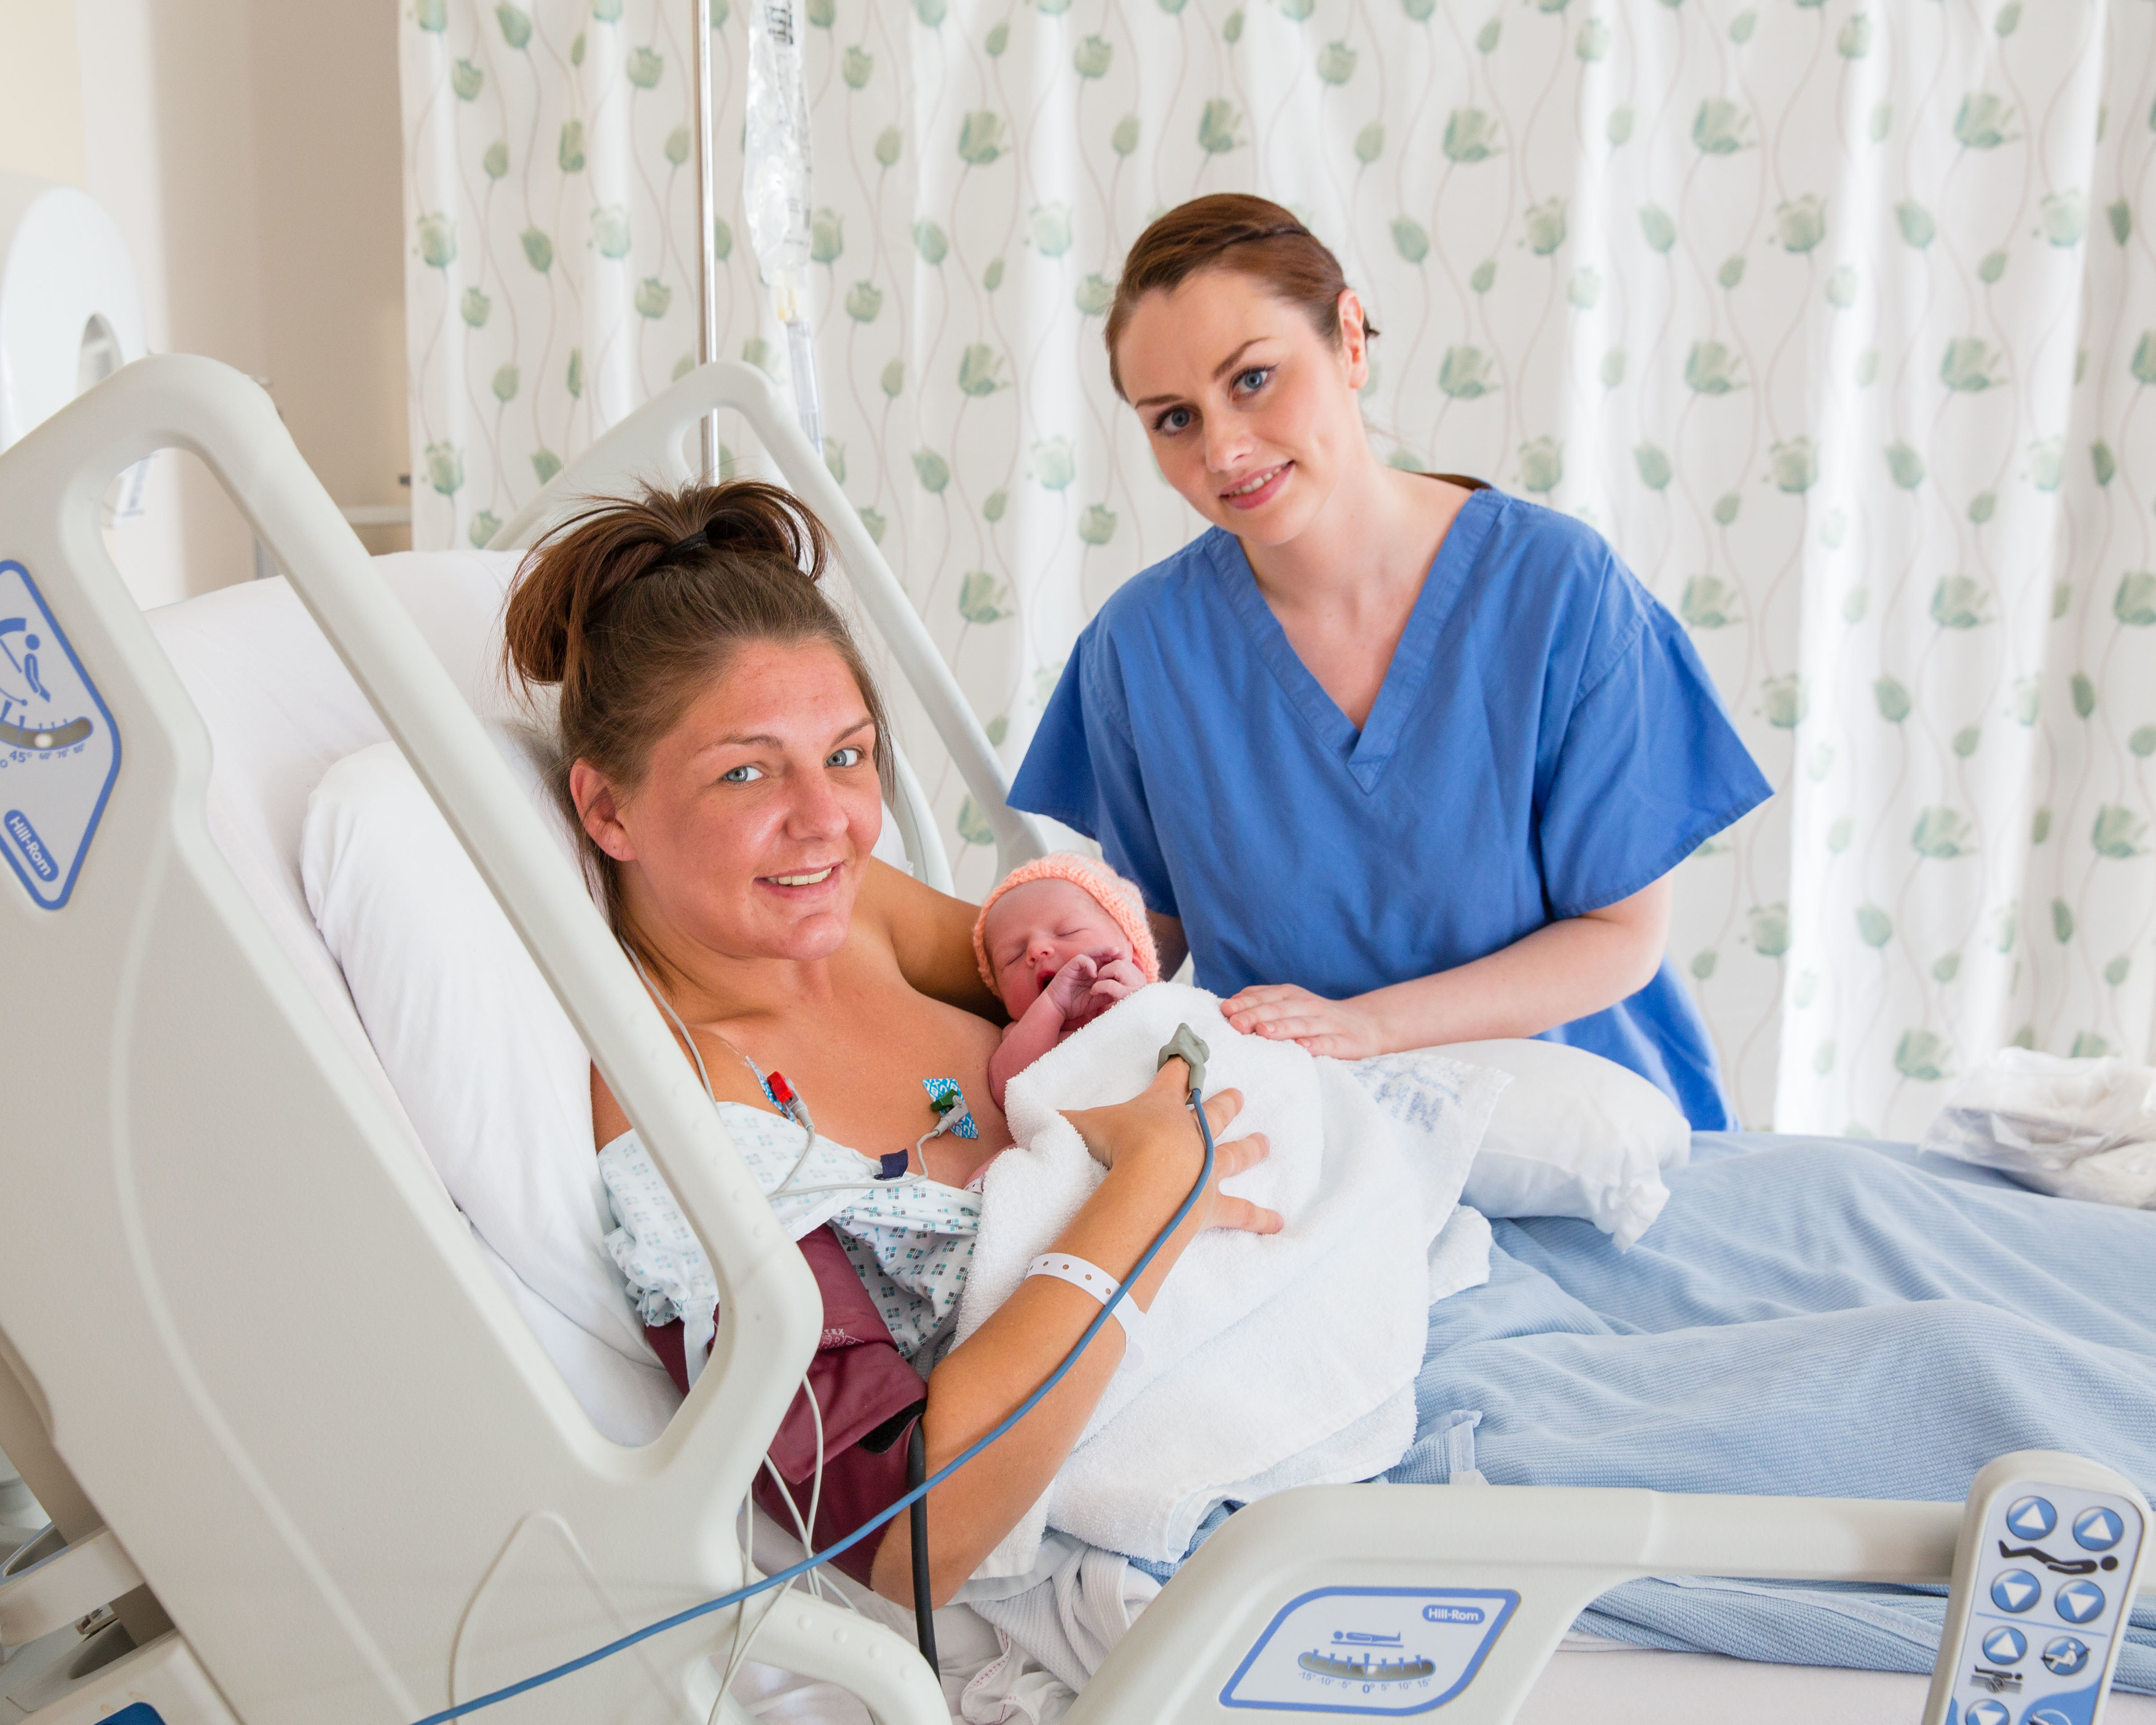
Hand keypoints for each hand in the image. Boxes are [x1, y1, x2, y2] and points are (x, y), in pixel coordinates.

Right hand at [1063, 1063, 1280, 1235]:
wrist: (1151, 1177)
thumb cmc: (1116, 1145)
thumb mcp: (1077, 1126)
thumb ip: (1054, 1120)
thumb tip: (1021, 1113)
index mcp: (1160, 1108)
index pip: (1171, 1080)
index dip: (1177, 1066)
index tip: (1186, 1053)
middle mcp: (1191, 1133)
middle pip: (1212, 1112)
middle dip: (1224, 1102)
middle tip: (1239, 1094)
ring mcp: (1207, 1167)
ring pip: (1234, 1153)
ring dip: (1250, 1147)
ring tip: (1266, 1142)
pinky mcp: (1214, 1201)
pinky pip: (1241, 1212)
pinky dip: (1259, 1218)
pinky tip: (1279, 1222)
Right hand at [1066, 952, 1146, 1030]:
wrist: (1058, 1009)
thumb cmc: (1075, 1005)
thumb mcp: (1096, 999)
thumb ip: (1108, 993)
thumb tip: (1123, 991)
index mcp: (1092, 973)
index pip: (1105, 961)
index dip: (1116, 960)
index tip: (1128, 962)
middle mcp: (1085, 967)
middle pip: (1099, 954)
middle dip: (1112, 952)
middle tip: (1124, 954)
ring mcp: (1077, 966)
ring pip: (1090, 952)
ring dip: (1102, 951)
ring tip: (1114, 952)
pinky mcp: (1068, 968)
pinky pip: (1080, 959)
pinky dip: (1089, 963)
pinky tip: (1095, 973)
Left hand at [1222, 983, 1382, 1058]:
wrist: (1365, 1024)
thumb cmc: (1316, 1017)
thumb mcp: (1289, 1004)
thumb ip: (1262, 1002)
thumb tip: (1228, 1005)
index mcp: (1292, 995)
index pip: (1266, 996)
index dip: (1246, 1003)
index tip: (1225, 1010)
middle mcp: (1308, 1006)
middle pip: (1280, 1010)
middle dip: (1256, 1015)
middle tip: (1236, 1023)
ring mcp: (1327, 1023)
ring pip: (1302, 1024)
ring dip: (1282, 1028)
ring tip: (1263, 1032)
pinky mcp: (1344, 1042)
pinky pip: (1329, 1044)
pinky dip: (1316, 1045)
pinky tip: (1303, 1048)